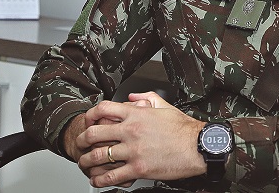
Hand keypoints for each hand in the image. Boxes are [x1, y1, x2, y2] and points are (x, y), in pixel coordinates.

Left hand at [76, 92, 206, 187]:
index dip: (90, 114)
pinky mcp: (139, 169)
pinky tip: (97, 180)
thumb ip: (146, 98)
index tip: (87, 120)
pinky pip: (111, 176)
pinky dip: (99, 180)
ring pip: (98, 156)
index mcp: (137, 114)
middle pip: (94, 133)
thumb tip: (132, 97)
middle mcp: (131, 131)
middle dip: (81, 140)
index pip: (103, 109)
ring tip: (85, 164)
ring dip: (86, 161)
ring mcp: (133, 151)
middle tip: (79, 144)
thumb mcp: (165, 106)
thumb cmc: (184, 129)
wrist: (198, 146)